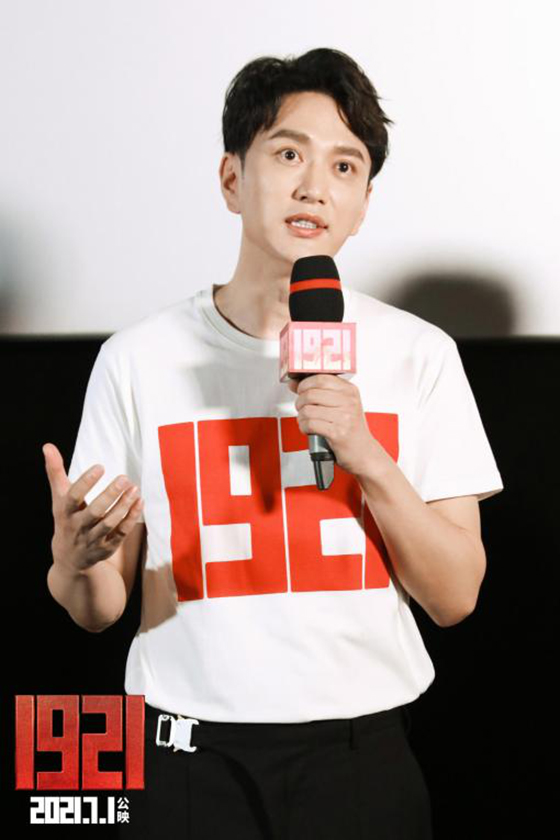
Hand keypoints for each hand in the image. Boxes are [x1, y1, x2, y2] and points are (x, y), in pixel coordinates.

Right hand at [43, 442, 143, 573]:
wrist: (69, 558)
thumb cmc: (66, 518)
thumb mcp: (59, 497)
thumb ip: (55, 472)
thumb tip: (47, 446)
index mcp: (65, 512)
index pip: (74, 496)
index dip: (86, 482)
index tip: (100, 466)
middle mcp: (78, 527)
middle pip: (95, 512)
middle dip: (110, 495)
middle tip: (124, 478)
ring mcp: (93, 539)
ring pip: (110, 524)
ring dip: (124, 506)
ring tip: (134, 488)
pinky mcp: (107, 548)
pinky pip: (121, 533)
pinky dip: (131, 518)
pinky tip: (140, 501)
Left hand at [286, 374, 382, 478]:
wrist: (364, 452)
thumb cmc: (351, 429)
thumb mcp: (341, 405)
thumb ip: (319, 392)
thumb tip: (295, 383)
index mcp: (350, 391)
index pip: (321, 378)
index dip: (305, 383)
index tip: (300, 389)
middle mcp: (349, 402)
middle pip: (311, 393)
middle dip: (300, 401)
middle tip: (302, 408)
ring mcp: (344, 417)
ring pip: (308, 410)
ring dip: (301, 417)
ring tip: (306, 421)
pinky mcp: (337, 433)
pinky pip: (310, 424)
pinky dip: (304, 428)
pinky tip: (309, 429)